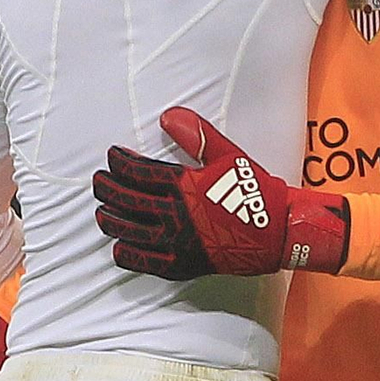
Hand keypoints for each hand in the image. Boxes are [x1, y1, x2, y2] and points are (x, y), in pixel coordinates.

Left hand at [93, 107, 349, 278]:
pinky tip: (120, 245)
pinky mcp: (182, 264)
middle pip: (125, 200)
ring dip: (110, 219)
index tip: (113, 156)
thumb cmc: (256, 192)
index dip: (119, 162)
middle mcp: (175, 214)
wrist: (280, 232)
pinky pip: (144, 262)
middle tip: (99, 181)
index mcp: (183, 185)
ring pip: (128, 231)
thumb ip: (197, 136)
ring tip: (102, 211)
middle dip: (106, 188)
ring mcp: (177, 242)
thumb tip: (168, 116)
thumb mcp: (229, 156)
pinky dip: (126, 253)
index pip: (137, 171)